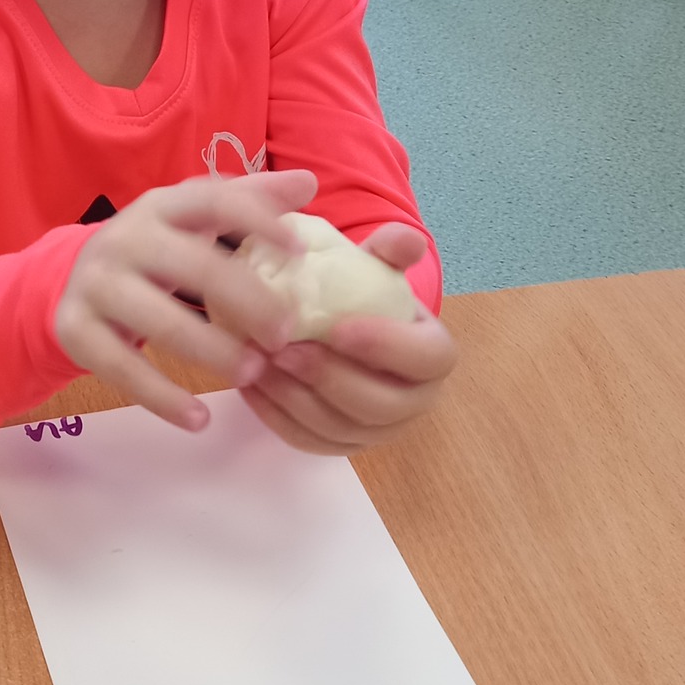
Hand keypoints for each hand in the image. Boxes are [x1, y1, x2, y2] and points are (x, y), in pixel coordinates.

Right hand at [53, 170, 320, 430]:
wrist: (69, 280)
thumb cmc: (154, 251)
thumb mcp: (192, 221)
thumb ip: (248, 202)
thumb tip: (306, 182)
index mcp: (161, 206)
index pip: (213, 201)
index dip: (257, 220)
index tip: (300, 251)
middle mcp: (125, 238)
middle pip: (194, 266)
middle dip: (247, 301)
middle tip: (286, 335)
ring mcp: (96, 285)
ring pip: (160, 322)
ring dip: (212, 352)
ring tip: (254, 374)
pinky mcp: (76, 330)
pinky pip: (123, 369)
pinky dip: (163, 398)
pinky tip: (199, 419)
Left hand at [237, 224, 457, 455]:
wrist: (350, 328)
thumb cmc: (367, 297)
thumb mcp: (379, 266)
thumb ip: (391, 250)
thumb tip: (404, 240)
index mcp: (434, 356)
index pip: (427, 359)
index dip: (386, 347)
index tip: (338, 327)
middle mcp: (414, 402)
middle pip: (379, 405)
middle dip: (328, 379)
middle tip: (285, 350)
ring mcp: (376, 431)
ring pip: (338, 428)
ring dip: (294, 399)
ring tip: (259, 363)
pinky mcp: (339, 445)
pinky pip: (307, 441)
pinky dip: (275, 416)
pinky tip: (249, 384)